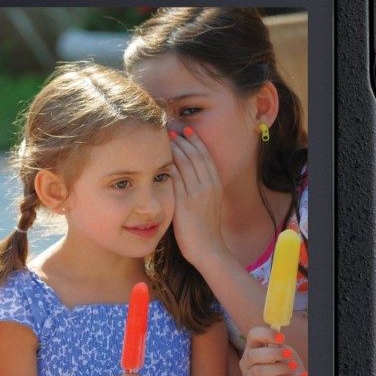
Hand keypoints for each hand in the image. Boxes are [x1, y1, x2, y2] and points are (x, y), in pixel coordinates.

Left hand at [168, 127, 228, 267]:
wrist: (208, 249)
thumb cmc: (205, 227)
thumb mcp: (209, 202)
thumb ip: (201, 186)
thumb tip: (191, 173)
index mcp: (215, 183)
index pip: (204, 155)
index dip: (194, 140)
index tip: (184, 130)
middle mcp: (207, 185)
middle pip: (194, 154)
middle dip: (182, 139)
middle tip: (170, 126)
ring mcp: (196, 194)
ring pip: (184, 164)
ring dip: (173, 148)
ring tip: (163, 136)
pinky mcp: (183, 204)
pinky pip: (175, 179)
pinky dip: (168, 165)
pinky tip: (159, 157)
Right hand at [240, 326, 305, 375]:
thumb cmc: (286, 373)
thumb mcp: (289, 358)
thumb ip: (284, 350)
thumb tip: (281, 347)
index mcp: (253, 349)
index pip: (253, 335)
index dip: (266, 334)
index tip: (282, 338)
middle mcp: (247, 364)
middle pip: (252, 355)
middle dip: (273, 353)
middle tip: (289, 354)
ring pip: (259, 371)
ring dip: (280, 368)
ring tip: (295, 367)